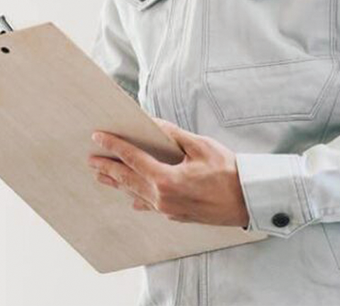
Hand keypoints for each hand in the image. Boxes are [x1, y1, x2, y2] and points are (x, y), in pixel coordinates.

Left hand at [87, 117, 250, 227]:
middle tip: (90, 160)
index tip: (98, 137)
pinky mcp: (177, 216)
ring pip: (136, 194)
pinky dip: (137, 198)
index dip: (113, 146)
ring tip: (101, 177)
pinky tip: (131, 199)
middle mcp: (162, 198)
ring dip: (117, 184)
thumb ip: (173, 135)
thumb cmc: (228, 172)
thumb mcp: (200, 146)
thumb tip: (152, 123)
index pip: (132, 158)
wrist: (249, 201)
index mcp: (166, 179)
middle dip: (108, 168)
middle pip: (127, 179)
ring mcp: (168, 210)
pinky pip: (150, 206)